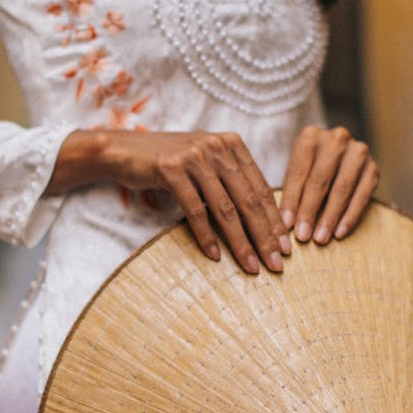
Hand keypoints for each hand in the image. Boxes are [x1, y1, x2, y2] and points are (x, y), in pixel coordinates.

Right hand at [51, 128, 290, 273]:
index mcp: (233, 146)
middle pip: (249, 200)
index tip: (287, 248)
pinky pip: (195, 209)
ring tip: (251, 266)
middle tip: (277, 264)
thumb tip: (261, 220)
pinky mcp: (172, 169)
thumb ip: (231, 182)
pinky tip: (215, 256)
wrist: (125, 150)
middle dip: (266, 236)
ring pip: (226, 208)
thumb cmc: (169, 164)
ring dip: (241, 242)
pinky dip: (206, 235)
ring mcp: (195, 156)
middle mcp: (218, 147)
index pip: (261, 189)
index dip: (276, 221)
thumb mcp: (205, 166)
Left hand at [280, 125, 379, 244]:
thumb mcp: (296, 172)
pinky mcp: (373, 168)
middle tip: (303, 236)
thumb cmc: (308, 168)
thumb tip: (284, 225)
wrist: (336, 154)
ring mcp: (358, 152)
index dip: (291, 200)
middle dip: (310, 211)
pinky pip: (362, 196)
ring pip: (342, 189)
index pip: (298, 172)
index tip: (286, 225)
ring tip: (320, 239)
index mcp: (310, 136)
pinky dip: (350, 216)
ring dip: (330, 217)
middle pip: (320, 180)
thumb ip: (291, 192)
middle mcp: (336, 139)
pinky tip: (340, 233)